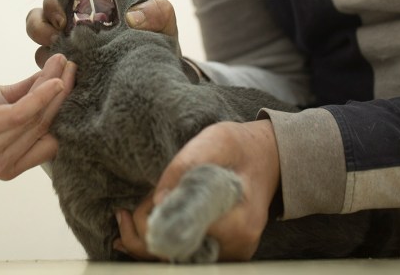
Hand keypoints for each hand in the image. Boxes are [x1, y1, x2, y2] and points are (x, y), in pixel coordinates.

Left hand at [0, 54, 75, 178]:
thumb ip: (21, 100)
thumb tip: (53, 81)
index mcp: (6, 166)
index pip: (49, 143)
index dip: (62, 114)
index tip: (69, 84)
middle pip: (46, 127)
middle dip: (63, 94)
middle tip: (72, 67)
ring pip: (37, 117)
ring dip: (54, 86)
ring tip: (62, 62)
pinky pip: (20, 113)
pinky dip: (40, 94)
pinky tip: (51, 77)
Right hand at [26, 0, 180, 66]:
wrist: (155, 80)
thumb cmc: (155, 44)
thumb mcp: (162, 25)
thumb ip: (157, 11)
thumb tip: (134, 16)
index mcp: (91, 1)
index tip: (63, 16)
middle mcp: (74, 20)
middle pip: (42, 11)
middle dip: (43, 22)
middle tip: (57, 35)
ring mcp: (67, 45)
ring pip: (39, 37)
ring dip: (43, 45)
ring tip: (61, 57)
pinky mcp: (64, 69)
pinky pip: (44, 67)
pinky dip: (48, 70)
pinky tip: (64, 77)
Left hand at [114, 120, 280, 261]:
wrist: (268, 157)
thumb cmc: (239, 147)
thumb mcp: (213, 142)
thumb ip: (184, 167)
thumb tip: (158, 201)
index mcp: (237, 222)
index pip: (181, 236)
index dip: (152, 223)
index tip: (135, 209)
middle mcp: (236, 246)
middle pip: (176, 254)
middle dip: (146, 232)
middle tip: (131, 208)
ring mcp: (233, 253)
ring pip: (179, 258)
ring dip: (154, 237)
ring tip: (135, 214)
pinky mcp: (226, 252)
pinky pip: (188, 255)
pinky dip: (165, 243)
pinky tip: (147, 227)